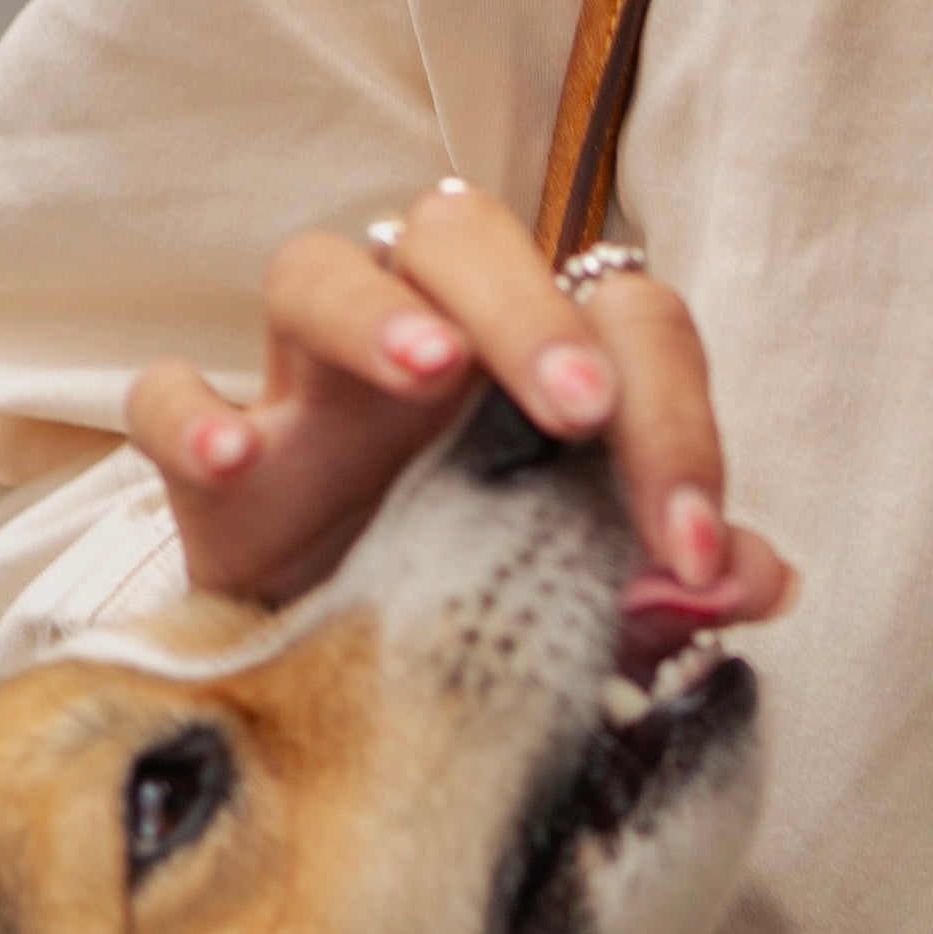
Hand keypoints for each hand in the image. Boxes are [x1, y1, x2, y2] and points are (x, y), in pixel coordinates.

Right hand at [125, 181, 797, 620]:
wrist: (334, 698)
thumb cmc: (480, 610)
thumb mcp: (588, 606)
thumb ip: (671, 582)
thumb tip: (764, 579)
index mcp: (536, 362)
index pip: (624, 322)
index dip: (678, 419)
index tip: (697, 548)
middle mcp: (423, 344)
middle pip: (462, 235)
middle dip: (530, 308)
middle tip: (579, 410)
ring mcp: (305, 394)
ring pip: (317, 268)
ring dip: (375, 311)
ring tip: (428, 371)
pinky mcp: (211, 466)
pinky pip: (169, 392)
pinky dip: (193, 410)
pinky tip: (234, 459)